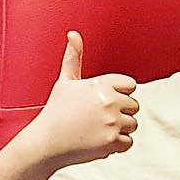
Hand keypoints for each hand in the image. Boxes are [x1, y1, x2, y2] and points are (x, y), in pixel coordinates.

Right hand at [30, 31, 138, 166]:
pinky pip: (128, 142)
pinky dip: (117, 145)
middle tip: (98, 118)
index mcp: (101, 83)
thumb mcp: (65, 82)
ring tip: (98, 129)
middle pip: (134, 106)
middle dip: (120, 112)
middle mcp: (109, 101)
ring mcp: (112, 122)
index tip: (103, 102)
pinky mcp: (112, 141)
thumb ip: (74, 57)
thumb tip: (73, 34)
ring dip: (119, 129)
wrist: (46, 141)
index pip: (130, 85)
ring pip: (132, 124)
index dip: (118, 94)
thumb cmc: (56, 111)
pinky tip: (99, 140)